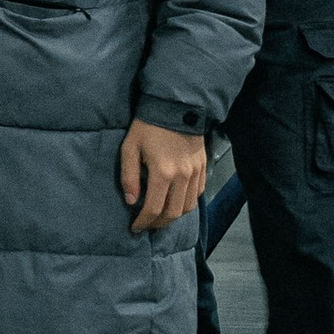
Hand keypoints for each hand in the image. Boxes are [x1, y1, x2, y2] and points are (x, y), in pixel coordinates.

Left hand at [119, 121, 207, 235]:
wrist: (175, 106)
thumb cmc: (148, 126)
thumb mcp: (130, 148)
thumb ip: (129, 177)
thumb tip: (131, 201)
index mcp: (162, 173)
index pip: (153, 209)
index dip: (143, 222)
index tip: (135, 228)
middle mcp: (182, 176)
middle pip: (173, 213)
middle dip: (158, 224)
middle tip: (147, 225)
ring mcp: (195, 172)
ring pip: (188, 206)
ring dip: (174, 215)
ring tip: (161, 216)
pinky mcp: (203, 166)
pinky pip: (198, 193)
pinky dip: (187, 202)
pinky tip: (175, 200)